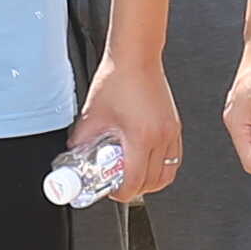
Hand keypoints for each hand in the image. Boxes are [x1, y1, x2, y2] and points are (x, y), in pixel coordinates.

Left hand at [80, 48, 184, 202]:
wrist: (136, 57)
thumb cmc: (117, 78)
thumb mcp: (92, 115)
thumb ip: (82, 140)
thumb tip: (75, 155)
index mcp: (141, 136)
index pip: (134, 181)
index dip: (121, 193)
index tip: (111, 190)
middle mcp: (161, 136)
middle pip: (153, 182)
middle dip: (134, 189)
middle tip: (119, 184)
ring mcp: (171, 132)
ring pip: (167, 173)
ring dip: (151, 181)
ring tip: (133, 175)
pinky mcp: (175, 126)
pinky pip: (174, 158)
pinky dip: (162, 166)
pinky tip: (146, 161)